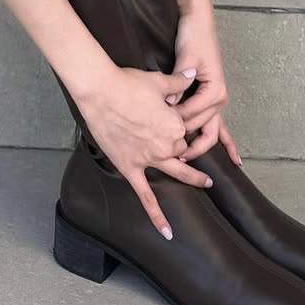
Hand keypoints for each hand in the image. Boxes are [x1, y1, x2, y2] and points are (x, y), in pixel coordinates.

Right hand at [75, 66, 214, 238]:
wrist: (100, 91)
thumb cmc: (127, 83)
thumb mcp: (158, 80)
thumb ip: (178, 81)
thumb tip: (191, 74)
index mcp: (175, 124)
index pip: (187, 127)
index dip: (182, 119)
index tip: (175, 111)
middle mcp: (166, 144)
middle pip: (181, 147)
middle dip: (180, 141)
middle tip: (179, 136)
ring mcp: (149, 159)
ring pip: (176, 171)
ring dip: (192, 177)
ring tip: (205, 183)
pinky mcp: (131, 168)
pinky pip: (147, 196)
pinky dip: (158, 215)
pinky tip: (167, 231)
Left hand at [165, 0, 233, 158]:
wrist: (199, 22)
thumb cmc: (193, 38)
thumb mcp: (184, 59)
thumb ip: (177, 83)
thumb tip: (168, 104)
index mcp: (215, 91)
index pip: (191, 116)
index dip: (174, 123)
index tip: (156, 126)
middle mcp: (219, 99)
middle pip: (201, 129)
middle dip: (184, 141)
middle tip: (167, 153)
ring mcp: (217, 99)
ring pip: (211, 131)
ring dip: (201, 147)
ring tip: (190, 166)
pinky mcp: (212, 97)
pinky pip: (219, 124)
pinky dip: (227, 142)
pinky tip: (235, 159)